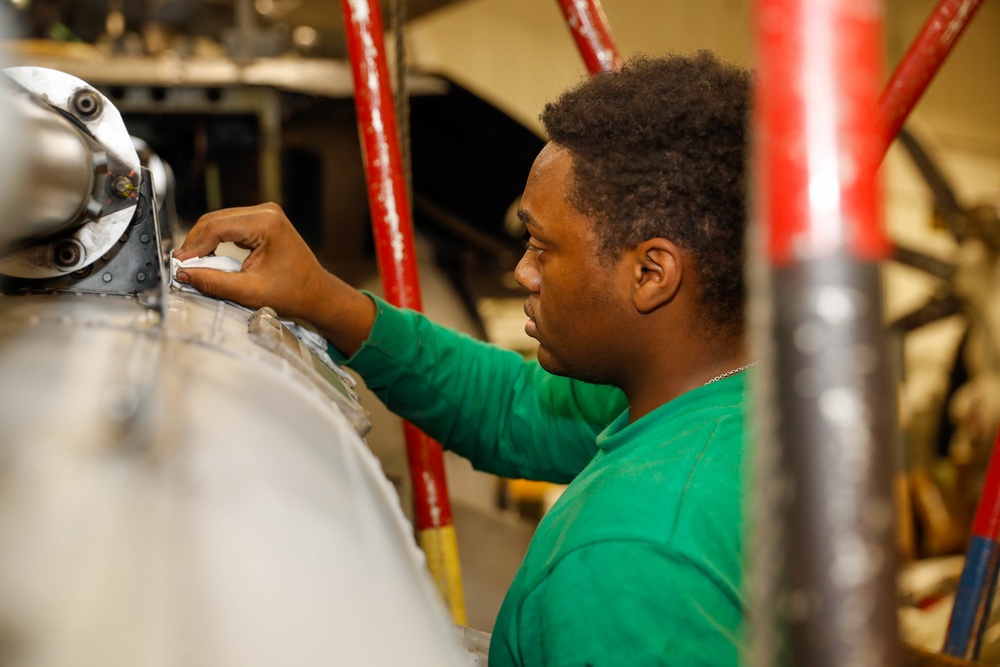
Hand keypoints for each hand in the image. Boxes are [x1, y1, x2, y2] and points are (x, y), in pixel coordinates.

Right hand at [175, 203, 374, 354]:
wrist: (317, 293)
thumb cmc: (293, 293)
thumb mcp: (249, 291)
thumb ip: (214, 282)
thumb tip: (184, 273)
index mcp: (266, 224)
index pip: (217, 228)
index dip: (194, 246)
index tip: (179, 263)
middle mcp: (266, 212)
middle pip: (216, 220)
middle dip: (196, 242)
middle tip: (181, 263)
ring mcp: (266, 214)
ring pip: (221, 222)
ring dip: (204, 241)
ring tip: (191, 262)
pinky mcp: (263, 222)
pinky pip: (231, 226)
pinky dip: (216, 240)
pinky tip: (207, 256)